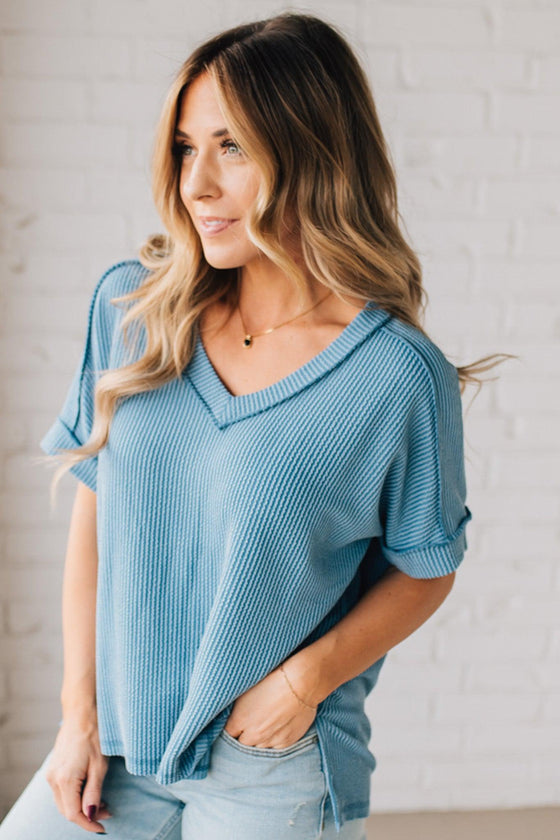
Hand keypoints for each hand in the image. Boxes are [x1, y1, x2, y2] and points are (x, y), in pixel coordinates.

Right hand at [45, 713, 112, 833]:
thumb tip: (91, 815)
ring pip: (63, 802)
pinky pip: (62, 791)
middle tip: (108, 812)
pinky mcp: (54, 767)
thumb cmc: (95, 735)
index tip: (103, 828)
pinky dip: (75, 797)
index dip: (88, 824)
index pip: (74, 814)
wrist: (82, 712)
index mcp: (64, 780)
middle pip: (67, 810)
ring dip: (81, 807)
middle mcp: (53, 778)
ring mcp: (52, 773)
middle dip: (87, 816)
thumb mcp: (100, 765)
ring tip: (102, 802)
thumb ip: (94, 792)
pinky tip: (90, 792)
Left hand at [224, 657, 318, 748]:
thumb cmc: (274, 678)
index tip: (233, 723)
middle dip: (243, 735)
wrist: (302, 682)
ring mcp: (270, 741)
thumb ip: (236, 706)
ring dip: (258, 739)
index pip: (227, 733)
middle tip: (249, 723)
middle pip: (241, 744)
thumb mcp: (247, 688)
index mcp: (240, 720)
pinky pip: (274, 747)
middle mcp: (253, 734)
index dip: (230, 727)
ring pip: (258, 747)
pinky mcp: (285, 742)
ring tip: (265, 722)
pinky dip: (273, 740)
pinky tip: (277, 725)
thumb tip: (231, 714)